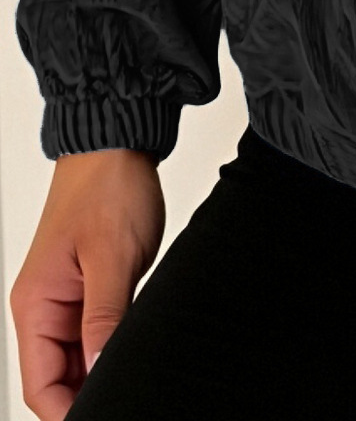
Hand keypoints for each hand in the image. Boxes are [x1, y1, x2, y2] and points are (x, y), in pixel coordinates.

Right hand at [9, 148, 163, 419]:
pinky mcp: (88, 285)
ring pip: (80, 356)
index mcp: (35, 305)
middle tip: (132, 396)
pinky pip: (96, 330)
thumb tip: (100, 373)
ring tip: (138, 371)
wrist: (117, 143)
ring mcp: (65, 297)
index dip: (70, 412)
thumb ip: (105, 317)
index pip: (41, 386)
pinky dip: (113, 342)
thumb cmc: (107, 188)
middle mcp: (43, 307)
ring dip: (103, 366)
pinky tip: (136, 343)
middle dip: (90, 393)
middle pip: (59, 377)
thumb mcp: (113, 257)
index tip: (110, 414)